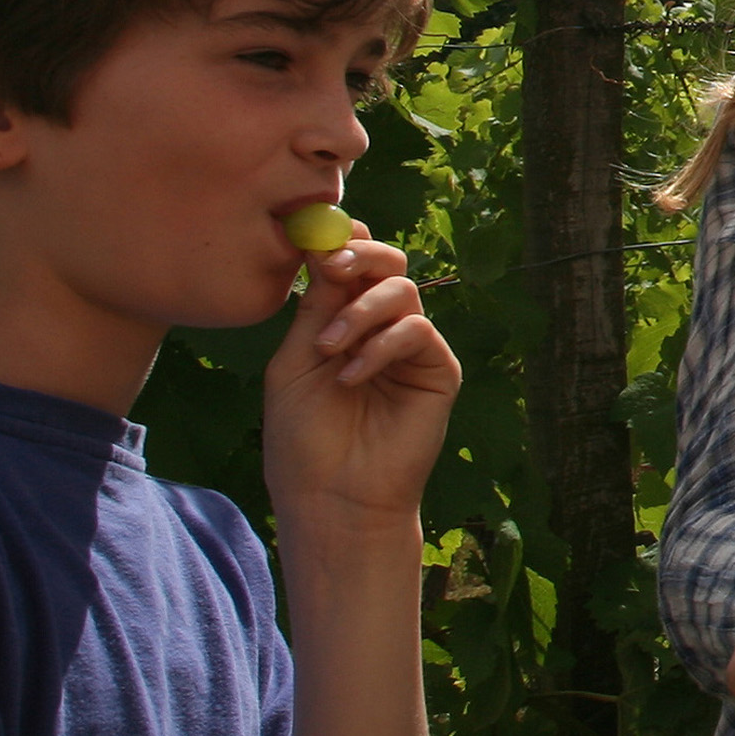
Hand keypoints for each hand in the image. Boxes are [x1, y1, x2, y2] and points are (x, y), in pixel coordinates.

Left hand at [260, 233, 456, 560]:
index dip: (339, 242)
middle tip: (331, 266)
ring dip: (360, 310)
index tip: (313, 238)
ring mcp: (411, 348)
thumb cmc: (303, 438)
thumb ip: (315, 308)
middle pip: (386, 262)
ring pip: (402, 290)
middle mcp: (380, 327)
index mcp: (342, 320)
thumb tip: (325, 248)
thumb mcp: (296, 362)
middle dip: (360, 254)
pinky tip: (351, 377)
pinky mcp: (438, 371)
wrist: (331, 496)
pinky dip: (380, 346)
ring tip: (329, 349)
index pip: (351, 263)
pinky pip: (416, 331)